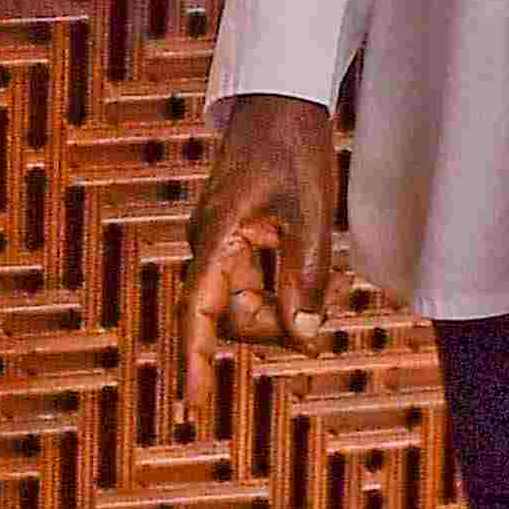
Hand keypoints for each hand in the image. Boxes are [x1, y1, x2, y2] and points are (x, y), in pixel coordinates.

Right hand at [178, 91, 344, 402]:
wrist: (281, 100)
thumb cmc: (292, 148)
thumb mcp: (310, 215)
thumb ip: (305, 279)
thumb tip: (303, 338)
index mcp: (217, 239)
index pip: (200, 313)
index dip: (196, 363)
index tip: (193, 408)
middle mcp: (209, 247)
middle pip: (233, 316)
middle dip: (273, 324)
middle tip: (315, 310)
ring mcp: (220, 243)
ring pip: (246, 303)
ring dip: (281, 305)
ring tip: (311, 269)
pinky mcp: (234, 239)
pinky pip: (253, 281)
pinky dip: (280, 288)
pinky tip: (301, 267)